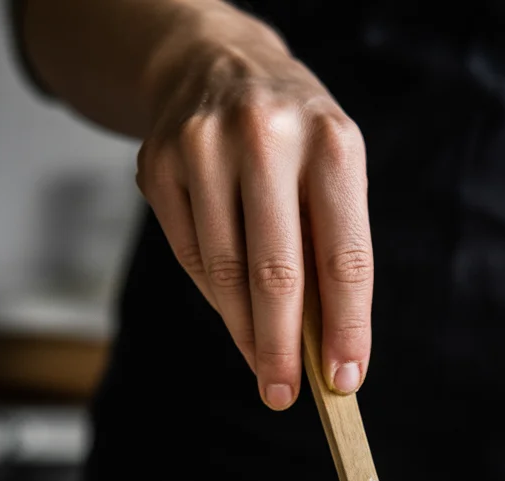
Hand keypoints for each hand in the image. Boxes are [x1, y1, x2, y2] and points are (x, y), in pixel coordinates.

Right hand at [135, 9, 371, 407]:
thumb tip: (327, 350)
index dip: (346, 328)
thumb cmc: (292, 139)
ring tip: (263, 366)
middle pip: (276, 273)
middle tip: (285, 394)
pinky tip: (234, 312)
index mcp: (331, 143)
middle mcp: (266, 137)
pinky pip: (190, 256)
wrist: (215, 62)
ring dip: (246, 333)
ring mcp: (203, 147)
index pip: (344, 258)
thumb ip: (331, 253)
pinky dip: (215, 297)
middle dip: (282, 349)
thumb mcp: (332, 174)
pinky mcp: (158, 164)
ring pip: (225, 272)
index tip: (344, 379)